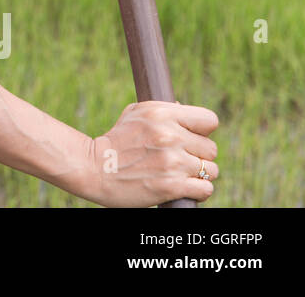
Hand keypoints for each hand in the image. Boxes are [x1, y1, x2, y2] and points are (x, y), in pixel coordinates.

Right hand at [83, 100, 220, 206]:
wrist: (93, 168)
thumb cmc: (115, 141)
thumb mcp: (134, 114)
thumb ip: (164, 111)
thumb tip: (187, 112)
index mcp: (161, 114)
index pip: (209, 120)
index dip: (202, 131)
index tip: (190, 139)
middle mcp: (169, 136)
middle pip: (211, 149)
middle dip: (198, 156)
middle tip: (178, 160)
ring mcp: (172, 162)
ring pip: (210, 171)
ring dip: (198, 175)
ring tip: (178, 174)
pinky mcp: (171, 186)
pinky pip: (205, 189)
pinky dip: (197, 192)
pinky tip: (181, 188)